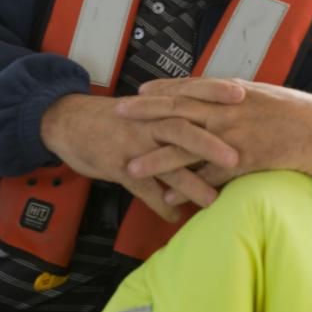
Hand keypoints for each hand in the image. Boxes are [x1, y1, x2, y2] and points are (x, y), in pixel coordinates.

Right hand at [39, 85, 242, 220]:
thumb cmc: (114, 116)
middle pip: (182, 128)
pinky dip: (159, 205)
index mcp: (156, 104)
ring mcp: (132, 145)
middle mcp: (146, 122)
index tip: (243, 95)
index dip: (214, 93)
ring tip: (213, 200)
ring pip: (164, 163)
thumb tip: (209, 116)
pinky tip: (175, 218)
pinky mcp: (117, 166)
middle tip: (237, 158)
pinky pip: (142, 188)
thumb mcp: (144, 106)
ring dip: (190, 183)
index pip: (190, 93)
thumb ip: (174, 110)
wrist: (69, 122)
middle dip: (210, 144)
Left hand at [116, 79, 311, 204]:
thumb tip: (210, 95)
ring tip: (130, 167)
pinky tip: (167, 197)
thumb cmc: (291, 112)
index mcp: (230, 93)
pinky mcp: (243, 162)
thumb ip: (231, 96)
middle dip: (146, 113)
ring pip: (187, 148)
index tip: (138, 93)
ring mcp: (233, 137)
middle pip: (178, 111)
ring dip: (157, 159)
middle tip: (118, 114)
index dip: (161, 90)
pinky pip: (209, 177)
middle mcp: (227, 111)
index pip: (188, 88)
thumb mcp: (259, 95)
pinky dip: (188, 187)